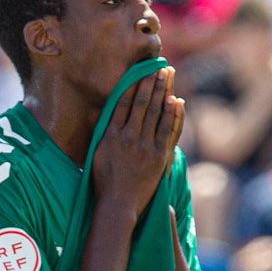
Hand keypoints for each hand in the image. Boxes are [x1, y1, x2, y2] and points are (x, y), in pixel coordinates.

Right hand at [93, 68, 184, 216]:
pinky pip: (167, 129)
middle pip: (141, 103)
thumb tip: (97, 113)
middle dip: (150, 82)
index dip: (133, 85)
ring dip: (163, 91)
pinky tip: (176, 100)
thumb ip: (99, 133)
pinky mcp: (158, 155)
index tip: (139, 71)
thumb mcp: (96, 154)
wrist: (117, 204)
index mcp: (110, 136)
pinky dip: (172, 113)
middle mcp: (127, 137)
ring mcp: (143, 146)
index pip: (123, 104)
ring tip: (168, 75)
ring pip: (155, 112)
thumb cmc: (103, 182)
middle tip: (158, 66)